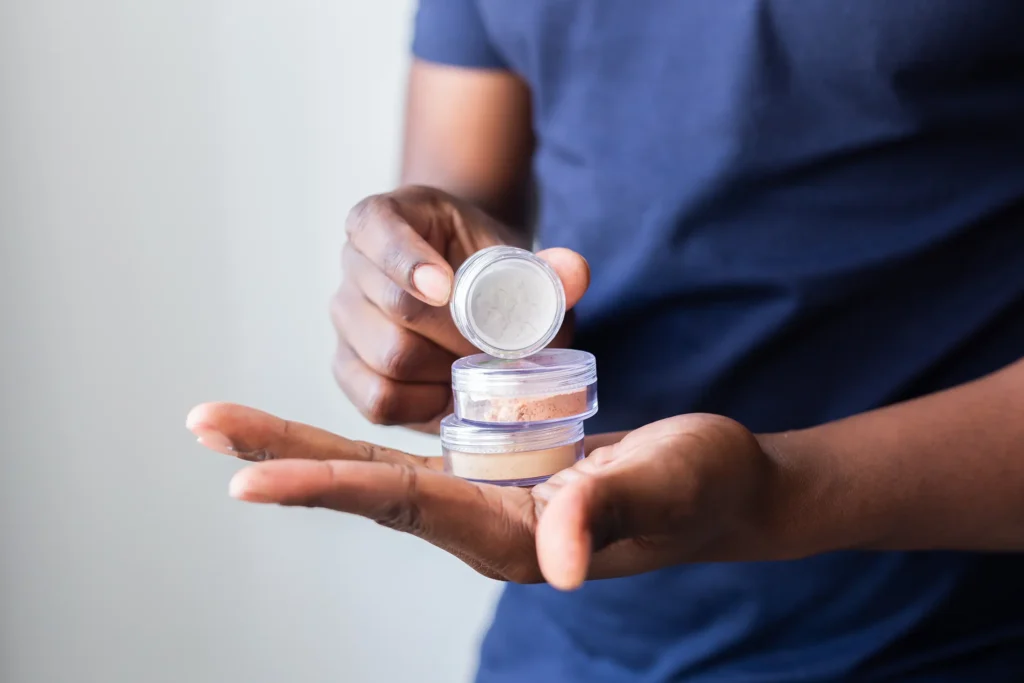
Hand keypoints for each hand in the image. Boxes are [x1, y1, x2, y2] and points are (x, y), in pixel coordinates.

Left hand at [187, 403, 789, 589]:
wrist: (722, 486)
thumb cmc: (703, 483)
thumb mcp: (666, 483)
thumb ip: (611, 512)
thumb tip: (559, 561)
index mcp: (511, 535)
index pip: (402, 505)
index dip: (325, 486)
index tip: (246, 479)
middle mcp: (481, 524)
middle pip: (364, 488)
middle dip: (282, 458)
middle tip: (202, 426)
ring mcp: (482, 500)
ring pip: (375, 472)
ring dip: (301, 447)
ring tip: (227, 426)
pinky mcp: (491, 475)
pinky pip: (407, 458)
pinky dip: (352, 441)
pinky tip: (311, 432)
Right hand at [332, 185, 589, 432]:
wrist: (465, 285)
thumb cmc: (487, 267)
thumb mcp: (516, 255)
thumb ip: (548, 266)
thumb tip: (574, 273)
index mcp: (382, 219)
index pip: (376, 230)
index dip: (407, 262)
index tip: (445, 287)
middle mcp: (353, 266)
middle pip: (395, 308)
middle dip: (458, 333)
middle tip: (501, 346)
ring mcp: (346, 320)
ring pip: (388, 359)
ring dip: (446, 369)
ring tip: (480, 366)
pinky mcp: (348, 370)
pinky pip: (378, 399)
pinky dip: (423, 404)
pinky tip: (451, 391)